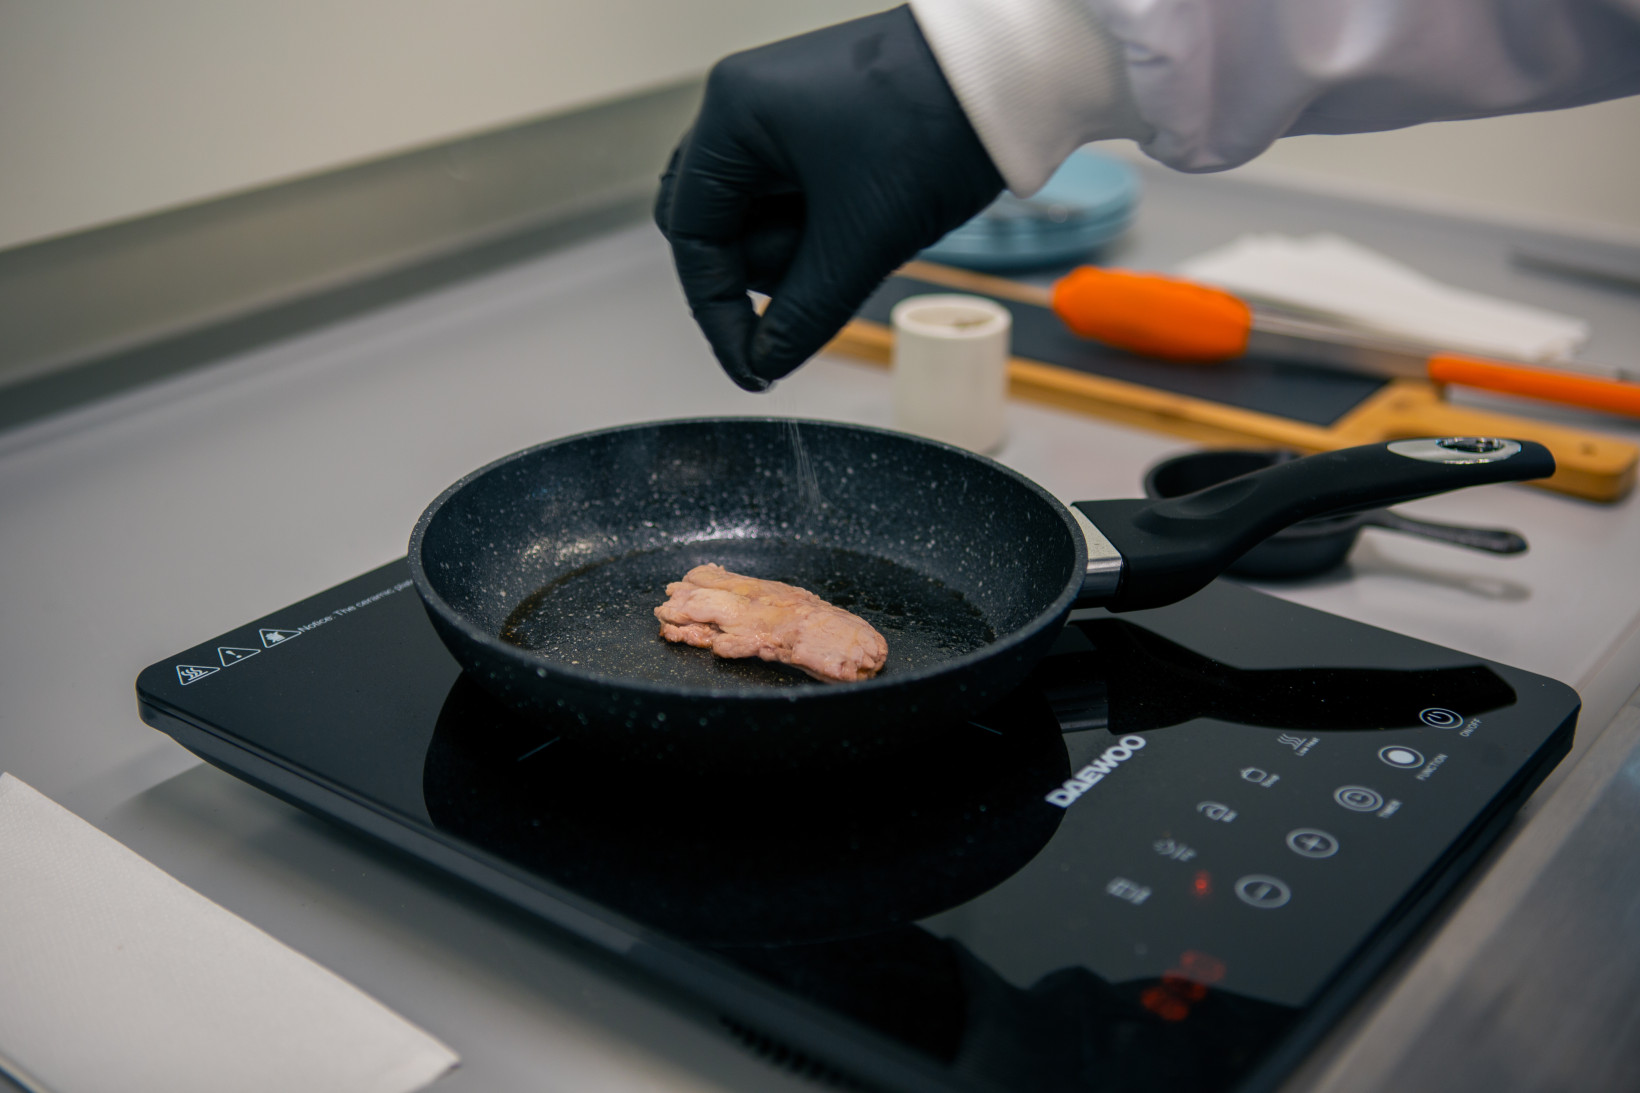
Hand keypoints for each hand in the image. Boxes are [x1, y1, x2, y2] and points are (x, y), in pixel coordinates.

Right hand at [654, 5, 1003, 390]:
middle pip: (714, 225)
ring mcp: (779, 112)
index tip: (750, 361)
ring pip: (756, 216)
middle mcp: (744, 105)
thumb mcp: (862, 240)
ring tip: (861, 231)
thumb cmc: (936, 124)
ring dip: (800, 247)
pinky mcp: (816, 124)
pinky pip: (793, 197)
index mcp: (734, 114)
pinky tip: (868, 218)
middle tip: (815, 284)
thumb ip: (803, 313)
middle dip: (764, 268)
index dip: (717, 310)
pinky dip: (822, 226)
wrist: (1008, 78)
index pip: (691, 236)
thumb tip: (766, 361)